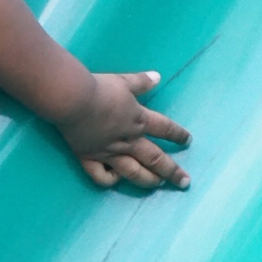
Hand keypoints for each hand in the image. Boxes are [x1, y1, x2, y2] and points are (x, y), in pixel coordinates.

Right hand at [60, 70, 190, 190]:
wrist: (73, 100)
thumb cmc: (99, 88)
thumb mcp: (123, 81)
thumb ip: (141, 82)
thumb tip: (158, 77)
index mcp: (138, 120)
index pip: (165, 129)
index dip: (178, 135)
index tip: (188, 141)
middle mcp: (128, 140)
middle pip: (155, 158)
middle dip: (172, 171)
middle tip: (185, 182)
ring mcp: (109, 152)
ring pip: (133, 172)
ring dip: (148, 180)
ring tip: (158, 184)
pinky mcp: (89, 158)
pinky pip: (102, 176)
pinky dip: (111, 180)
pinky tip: (116, 179)